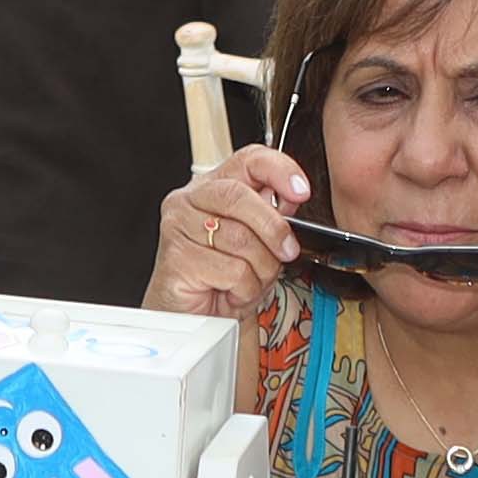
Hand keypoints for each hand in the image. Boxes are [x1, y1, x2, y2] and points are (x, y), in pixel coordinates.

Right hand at [144, 145, 304, 320]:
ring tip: (251, 279)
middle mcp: (190, 200)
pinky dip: (244, 288)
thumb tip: (292, 197)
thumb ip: (273, 215)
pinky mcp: (176, 258)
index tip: (301, 191)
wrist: (195, 316)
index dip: (279, 170)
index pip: (247, 160)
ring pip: (240, 238)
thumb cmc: (223, 277)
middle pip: (240, 196)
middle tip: (287, 250)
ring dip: (260, 268)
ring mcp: (177, 227)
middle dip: (273, 228)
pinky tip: (233, 291)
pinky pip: (232, 270)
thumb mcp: (258, 242)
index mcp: (213, 186)